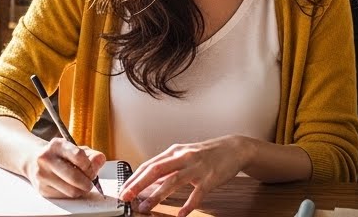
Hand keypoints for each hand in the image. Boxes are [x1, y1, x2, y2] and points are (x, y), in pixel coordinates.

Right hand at [21, 136, 105, 198]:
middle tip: (91, 181)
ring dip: (81, 190)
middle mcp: (46, 159)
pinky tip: (70, 186)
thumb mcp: (74, 148)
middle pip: (75, 177)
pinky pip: (65, 196)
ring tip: (82, 184)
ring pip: (71, 190)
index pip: (78, 156)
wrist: (33, 160)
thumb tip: (100, 160)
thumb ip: (91, 155)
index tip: (92, 168)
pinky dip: (72, 193)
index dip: (90, 166)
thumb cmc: (59, 155)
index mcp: (56, 145)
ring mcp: (42, 175)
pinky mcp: (42, 189)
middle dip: (88, 182)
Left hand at [119, 136, 248, 215]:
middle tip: (126, 196)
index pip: (149, 164)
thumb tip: (147, 179)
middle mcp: (183, 157)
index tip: (123, 189)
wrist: (234, 148)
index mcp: (175, 152)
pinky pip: (197, 193)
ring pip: (173, 181)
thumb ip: (167, 166)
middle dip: (139, 184)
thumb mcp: (184, 154)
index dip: (134, 177)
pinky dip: (188, 204)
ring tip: (145, 207)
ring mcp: (196, 167)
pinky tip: (181, 214)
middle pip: (156, 170)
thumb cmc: (206, 153)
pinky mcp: (210, 178)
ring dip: (157, 195)